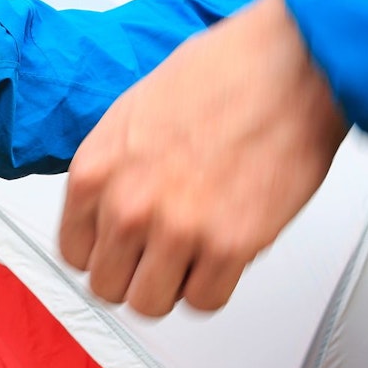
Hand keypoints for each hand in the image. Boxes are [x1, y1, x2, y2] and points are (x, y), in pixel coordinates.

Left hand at [58, 0, 348, 316]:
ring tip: (192, 257)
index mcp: (95, 172)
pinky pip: (204, 301)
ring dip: (172, 286)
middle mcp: (127, 205)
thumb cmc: (223, 75)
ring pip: (150, 303)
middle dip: (135, 274)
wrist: (294, 63)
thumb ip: (112, 171)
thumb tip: (105, 210)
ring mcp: (176, 229)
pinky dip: (214, 286)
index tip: (120, 251)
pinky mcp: (228, 246)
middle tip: (160, 256)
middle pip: (108, 286)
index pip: (74, 253)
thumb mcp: (132, 115)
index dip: (102, 254)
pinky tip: (221, 256)